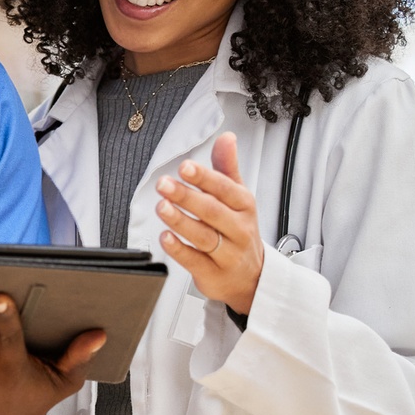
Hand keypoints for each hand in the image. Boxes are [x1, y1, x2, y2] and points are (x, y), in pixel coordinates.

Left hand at [156, 132, 266, 313]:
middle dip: (187, 197)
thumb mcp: (238, 198)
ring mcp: (228, 254)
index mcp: (244, 206)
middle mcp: (238, 229)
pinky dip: (179, 250)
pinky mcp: (214, 274)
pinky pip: (195, 261)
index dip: (205, 177)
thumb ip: (227, 168)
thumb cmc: (239, 231)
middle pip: (212, 211)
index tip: (185, 167)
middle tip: (164, 185)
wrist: (252, 277)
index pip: (225, 189)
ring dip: (180, 221)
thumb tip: (227, 138)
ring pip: (203, 236)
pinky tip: (165, 237)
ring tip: (161, 207)